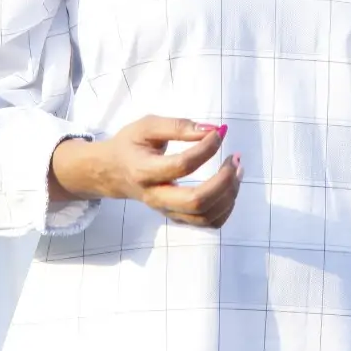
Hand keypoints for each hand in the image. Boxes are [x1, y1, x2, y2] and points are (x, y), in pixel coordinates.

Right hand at [51, 116, 240, 228]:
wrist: (113, 172)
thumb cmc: (131, 145)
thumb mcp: (147, 126)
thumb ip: (178, 126)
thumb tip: (212, 129)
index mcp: (144, 171)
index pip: (182, 166)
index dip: (206, 148)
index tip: (218, 132)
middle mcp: (155, 197)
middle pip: (196, 201)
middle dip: (224, 180)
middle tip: (235, 158)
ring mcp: (167, 211)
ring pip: (206, 217)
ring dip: (229, 194)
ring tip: (237, 169)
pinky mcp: (177, 217)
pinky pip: (208, 223)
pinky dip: (226, 207)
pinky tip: (230, 186)